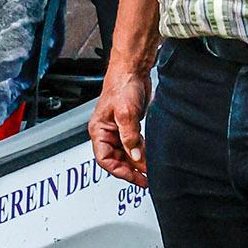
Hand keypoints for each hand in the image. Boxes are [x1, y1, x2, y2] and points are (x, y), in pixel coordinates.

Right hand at [90, 63, 150, 186]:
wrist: (133, 69)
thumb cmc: (122, 85)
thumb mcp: (126, 114)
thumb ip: (131, 137)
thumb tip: (136, 157)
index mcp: (98, 130)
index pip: (105, 160)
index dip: (120, 171)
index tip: (135, 177)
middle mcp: (106, 132)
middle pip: (116, 160)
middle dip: (130, 170)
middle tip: (145, 178)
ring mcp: (118, 129)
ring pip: (125, 154)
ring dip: (137, 163)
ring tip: (149, 171)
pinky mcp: (129, 126)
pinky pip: (133, 145)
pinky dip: (141, 153)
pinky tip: (149, 157)